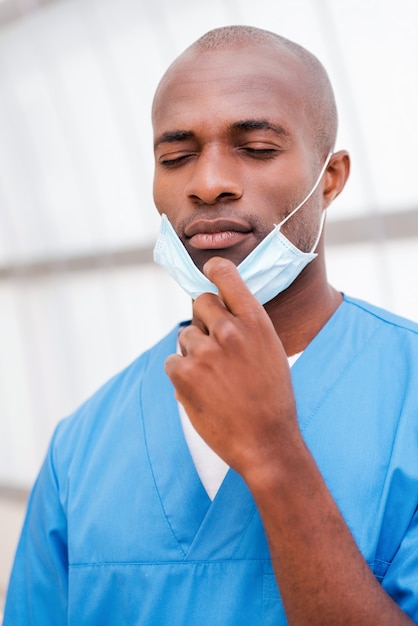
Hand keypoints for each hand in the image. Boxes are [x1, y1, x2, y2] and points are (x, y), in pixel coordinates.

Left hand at [165, 256, 298, 478]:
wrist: (266, 442)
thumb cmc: (273, 400)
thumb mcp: (271, 352)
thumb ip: (247, 328)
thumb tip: (221, 314)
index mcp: (256, 322)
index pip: (227, 277)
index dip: (215, 270)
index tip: (210, 269)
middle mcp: (230, 330)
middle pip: (201, 303)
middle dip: (204, 319)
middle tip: (213, 345)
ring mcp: (205, 351)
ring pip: (186, 335)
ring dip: (193, 352)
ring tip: (214, 379)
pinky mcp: (184, 373)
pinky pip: (172, 361)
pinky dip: (181, 374)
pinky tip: (201, 391)